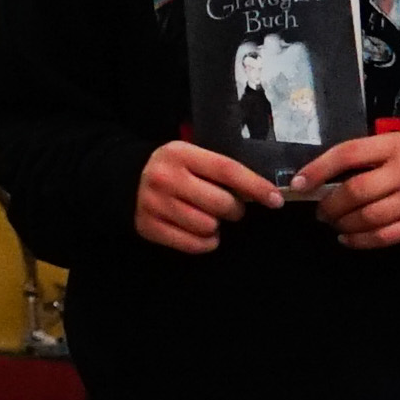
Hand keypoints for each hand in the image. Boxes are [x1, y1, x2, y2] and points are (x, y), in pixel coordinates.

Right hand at [135, 138, 283, 254]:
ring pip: (208, 226)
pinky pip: (193, 244)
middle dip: (234, 210)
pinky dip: (205, 242)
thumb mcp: (191, 157)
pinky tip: (200, 232)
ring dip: (216, 226)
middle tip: (228, 207)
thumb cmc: (171, 169)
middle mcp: (165, 178)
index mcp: (180, 154)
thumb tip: (263, 192)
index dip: (255, 186)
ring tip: (207, 217)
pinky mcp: (148, 227)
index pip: (227, 170)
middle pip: (221, 203)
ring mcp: (154, 204)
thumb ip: (220, 170)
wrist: (123, 179)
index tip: (275, 199)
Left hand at [298, 126, 399, 250]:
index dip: (319, 171)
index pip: (348, 154)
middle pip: (359, 190)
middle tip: (320, 212)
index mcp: (395, 144)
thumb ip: (344, 160)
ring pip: (371, 217)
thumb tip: (302, 183)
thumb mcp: (371, 149)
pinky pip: (385, 236)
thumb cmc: (387, 162)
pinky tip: (346, 238)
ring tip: (333, 222)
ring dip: (344, 223)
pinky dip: (360, 240)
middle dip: (331, 205)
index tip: (298, 186)